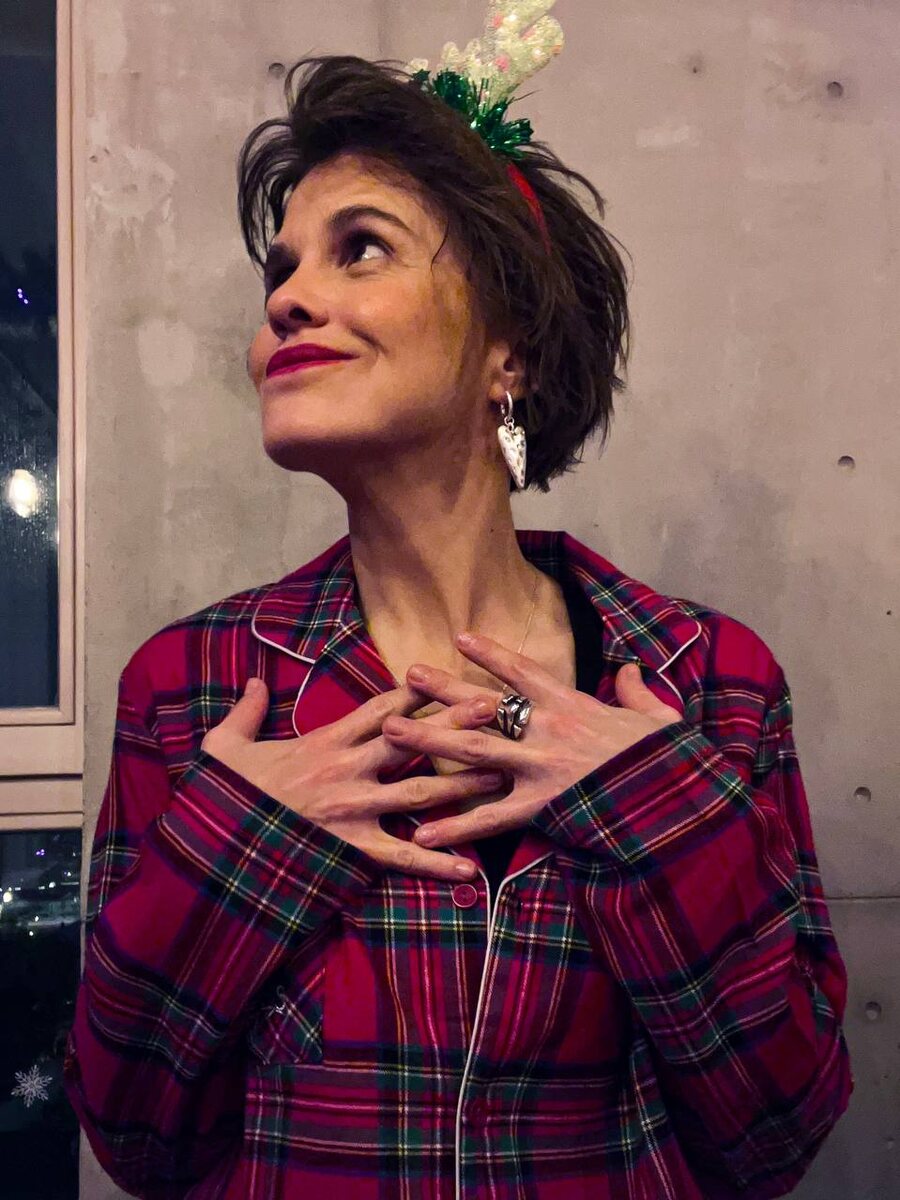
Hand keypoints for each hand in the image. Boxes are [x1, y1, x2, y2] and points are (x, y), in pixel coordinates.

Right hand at [200, 678, 504, 880]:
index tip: (444, 673)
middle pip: (412, 740)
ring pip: (420, 792)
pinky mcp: (353, 849)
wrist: (213, 847)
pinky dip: (436, 862)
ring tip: (501, 773)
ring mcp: (354, 811)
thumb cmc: (221, 796)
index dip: (413, 690)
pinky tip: (470, 867)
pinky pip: (402, 856)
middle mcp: (347, 771)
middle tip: (495, 708)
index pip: (379, 708)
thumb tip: (256, 681)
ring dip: (462, 782)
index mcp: (323, 742)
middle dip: (454, 724)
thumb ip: (247, 711)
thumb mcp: (224, 745)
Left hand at [380, 632, 682, 848]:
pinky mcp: (543, 807)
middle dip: (442, 690)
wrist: (683, 796)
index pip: (523, 672)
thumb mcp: (659, 717)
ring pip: (473, 751)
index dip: (490, 653)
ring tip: (388, 732)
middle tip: (407, 673)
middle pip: (484, 705)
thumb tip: (633, 669)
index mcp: (574, 704)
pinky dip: (456, 827)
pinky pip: (491, 818)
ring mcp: (541, 768)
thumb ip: (638, 691)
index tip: (460, 636)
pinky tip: (422, 831)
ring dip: (427, 740)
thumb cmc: (674, 758)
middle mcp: (548, 730)